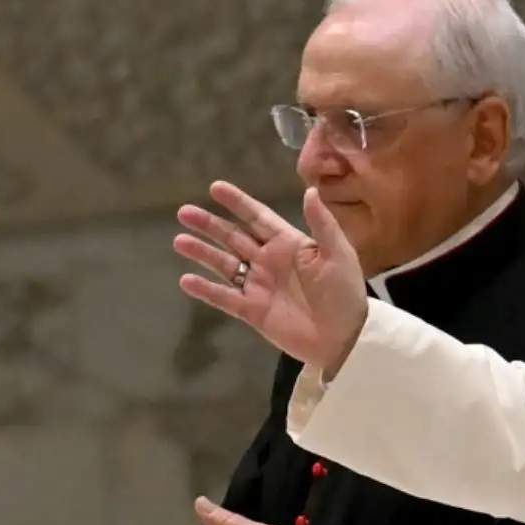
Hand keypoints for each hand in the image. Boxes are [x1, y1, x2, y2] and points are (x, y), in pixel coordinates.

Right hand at [175, 182, 369, 373]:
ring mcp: (258, 286)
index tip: (215, 188)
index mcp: (288, 243)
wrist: (344, 337)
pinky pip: (225, 298)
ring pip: (224, 264)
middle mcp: (268, 260)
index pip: (257, 217)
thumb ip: (322, 224)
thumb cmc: (344, 291)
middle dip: (209, 225)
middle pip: (233, 237)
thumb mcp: (338, 254)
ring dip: (202, 253)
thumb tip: (310, 191)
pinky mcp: (252, 311)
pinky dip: (206, 290)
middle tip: (184, 212)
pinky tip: (186, 280)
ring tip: (179, 241)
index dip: (237, 203)